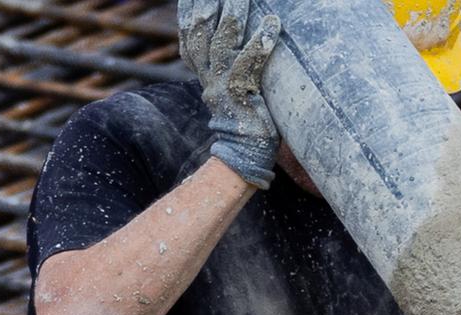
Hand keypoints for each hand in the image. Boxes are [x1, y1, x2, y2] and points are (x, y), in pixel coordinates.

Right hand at [179, 0, 282, 188]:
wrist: (246, 155)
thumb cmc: (247, 115)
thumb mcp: (233, 84)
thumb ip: (229, 60)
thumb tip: (236, 33)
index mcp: (202, 71)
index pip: (190, 33)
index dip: (190, 10)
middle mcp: (207, 75)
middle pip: (201, 31)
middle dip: (208, 5)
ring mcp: (220, 85)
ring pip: (221, 43)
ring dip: (234, 16)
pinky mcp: (239, 97)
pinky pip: (247, 64)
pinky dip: (259, 42)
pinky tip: (271, 23)